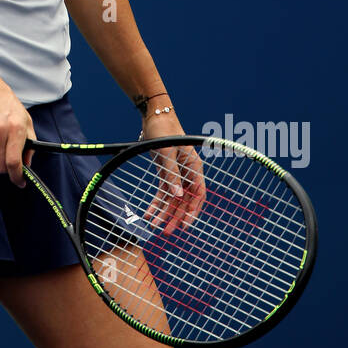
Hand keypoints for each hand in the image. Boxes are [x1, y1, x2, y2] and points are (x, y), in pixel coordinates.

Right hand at [0, 70, 34, 188]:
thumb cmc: (4, 100)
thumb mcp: (24, 118)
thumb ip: (29, 142)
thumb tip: (27, 163)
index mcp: (15, 128)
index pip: (15, 162)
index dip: (17, 177)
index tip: (20, 182)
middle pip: (0, 167)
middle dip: (5, 168)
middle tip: (7, 160)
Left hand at [141, 107, 205, 234]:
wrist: (154, 116)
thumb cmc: (164, 129)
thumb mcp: (166, 151)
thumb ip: (171, 173)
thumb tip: (177, 195)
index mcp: (194, 167)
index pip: (198, 194)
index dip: (193, 210)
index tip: (186, 225)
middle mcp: (187, 172)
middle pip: (184, 200)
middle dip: (176, 216)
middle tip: (167, 232)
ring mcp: (177, 173)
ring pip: (173, 198)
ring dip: (165, 212)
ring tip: (156, 226)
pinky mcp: (166, 172)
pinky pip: (163, 191)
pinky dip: (156, 203)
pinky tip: (149, 213)